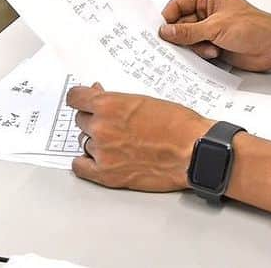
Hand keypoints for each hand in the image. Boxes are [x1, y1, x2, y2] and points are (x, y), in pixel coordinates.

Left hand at [67, 83, 211, 191]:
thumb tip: (98, 96)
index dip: (81, 99)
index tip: (83, 101)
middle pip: (81, 121)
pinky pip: (81, 167)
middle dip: (94, 120)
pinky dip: (85, 162)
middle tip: (112, 123)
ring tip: (117, 141)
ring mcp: (102, 152)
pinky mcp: (107, 174)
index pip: (75, 98)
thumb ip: (117, 100)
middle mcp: (100, 127)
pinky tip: (95, 158)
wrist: (194, 150)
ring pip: (84, 142)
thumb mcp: (145, 100)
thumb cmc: (177, 124)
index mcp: (109, 104)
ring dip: (96, 140)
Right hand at [159, 0, 270, 71]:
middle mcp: (207, 13)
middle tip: (184, 44)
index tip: (160, 32)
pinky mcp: (215, 45)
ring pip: (188, 40)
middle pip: (180, 25)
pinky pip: (197, 50)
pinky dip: (202, 54)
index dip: (167, 18)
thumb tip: (166, 31)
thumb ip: (188, 31)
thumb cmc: (254, 28)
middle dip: (182, 36)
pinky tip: (215, 53)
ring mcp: (211, 29)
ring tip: (210, 48)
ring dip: (195, 47)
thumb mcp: (215, 27)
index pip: (177, 5)